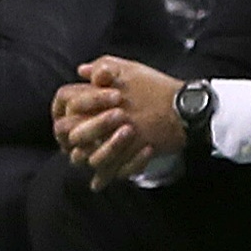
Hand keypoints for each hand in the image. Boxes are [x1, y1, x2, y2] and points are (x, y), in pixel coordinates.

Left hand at [53, 56, 183, 189]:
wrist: (186, 108)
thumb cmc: (158, 87)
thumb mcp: (130, 69)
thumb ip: (103, 67)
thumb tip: (82, 71)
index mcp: (104, 96)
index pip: (71, 105)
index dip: (64, 114)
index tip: (64, 120)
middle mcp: (109, 117)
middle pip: (76, 134)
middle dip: (70, 140)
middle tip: (69, 145)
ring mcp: (122, 136)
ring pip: (93, 155)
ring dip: (86, 160)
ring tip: (82, 163)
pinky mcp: (135, 151)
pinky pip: (114, 170)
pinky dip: (104, 178)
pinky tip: (98, 183)